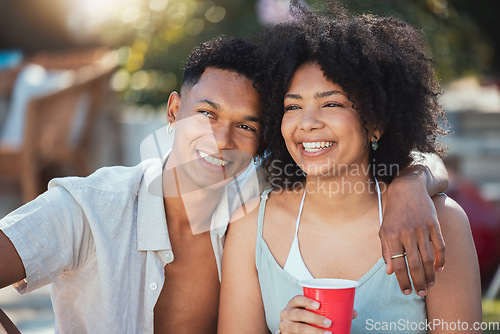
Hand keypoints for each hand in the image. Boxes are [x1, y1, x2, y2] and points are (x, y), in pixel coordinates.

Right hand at [278, 295, 357, 333]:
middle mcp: (286, 313)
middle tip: (329, 323)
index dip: (306, 301)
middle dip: (314, 318)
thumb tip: (354, 312)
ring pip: (298, 328)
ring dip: (314, 331)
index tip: (319, 305)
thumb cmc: (306, 318)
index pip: (297, 299)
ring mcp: (285, 326)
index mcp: (293, 304)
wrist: (293, 331)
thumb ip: (330, 310)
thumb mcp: (314, 312)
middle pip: (298, 314)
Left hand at [380, 177, 444, 296]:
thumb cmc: (394, 213)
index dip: (402, 279)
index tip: (406, 291)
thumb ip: (386, 251)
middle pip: (414, 263)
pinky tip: (439, 269)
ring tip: (430, 285)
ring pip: (428, 257)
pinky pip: (440, 246)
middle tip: (420, 293)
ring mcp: (421, 228)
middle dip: (418, 281)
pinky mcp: (433, 224)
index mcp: (391, 235)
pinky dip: (441, 259)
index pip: (398, 263)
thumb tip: (389, 272)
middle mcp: (406, 232)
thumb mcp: (384, 229)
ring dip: (430, 274)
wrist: (408, 189)